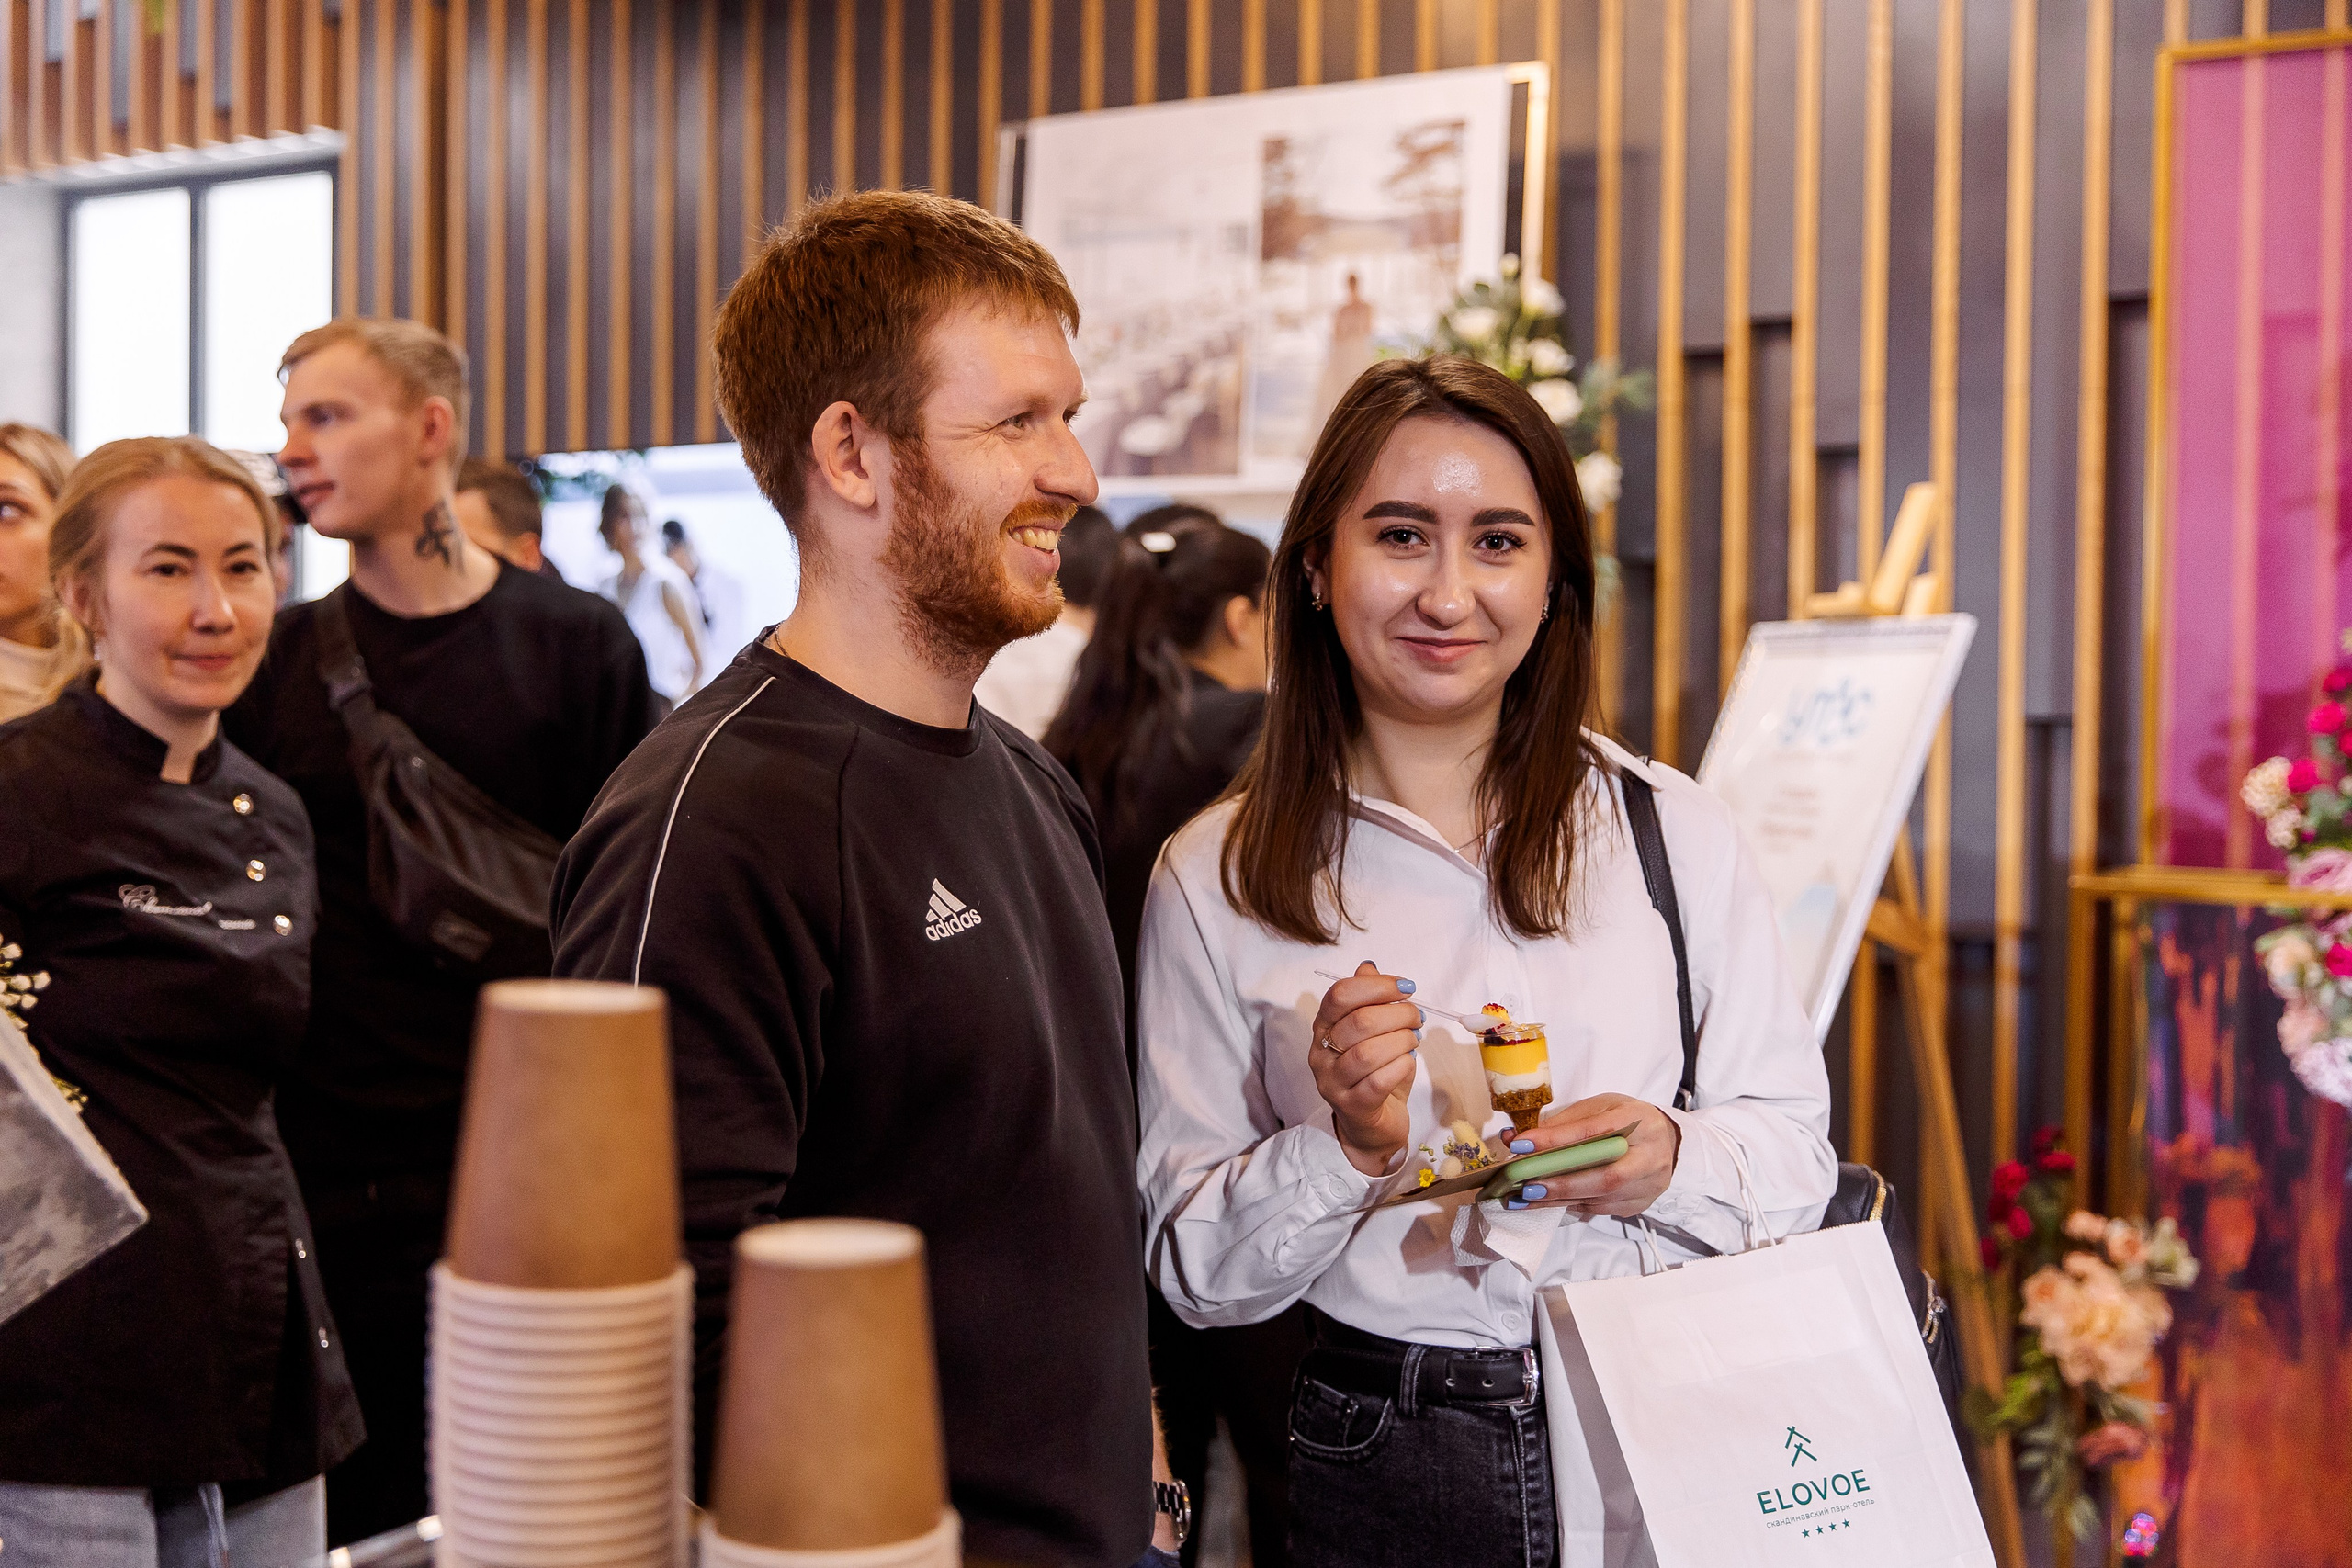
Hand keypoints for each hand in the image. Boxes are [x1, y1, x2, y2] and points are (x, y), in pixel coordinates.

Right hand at [1306, 961, 1422, 1176]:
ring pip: (1368, 1053)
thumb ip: (1369, 1000)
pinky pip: (1378, 1082)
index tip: (1407, 988)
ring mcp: (1333, 1082)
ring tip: (1414, 1041)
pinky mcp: (1352, 1107)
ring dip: (1401, 1041)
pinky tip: (1409, 1062)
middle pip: (1359, 1022)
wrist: (1372, 1126)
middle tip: (1418, 1018)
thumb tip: (1369, 966)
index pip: (1340, 995)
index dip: (1378, 986)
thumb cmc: (1375, 1074)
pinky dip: (1401, 1066)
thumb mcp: (1373, 1033)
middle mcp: (1321, 1053)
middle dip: (1398, 1014)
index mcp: (1324, 1027)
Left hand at [1507, 1093, 1680, 1216]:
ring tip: (1526, 1197)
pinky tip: (1550, 1201)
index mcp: (1638, 1119)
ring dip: (1559, 1199)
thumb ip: (1564, 1122)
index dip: (1555, 1139)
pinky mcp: (1642, 1202)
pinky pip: (1603, 1209)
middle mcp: (1650, 1153)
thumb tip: (1518, 1138)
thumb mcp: (1599, 1107)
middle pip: (1606, 1176)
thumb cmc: (1626, 1120)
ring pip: (1602, 1198)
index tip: (1521, 1144)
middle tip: (1525, 1185)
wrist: (1666, 1141)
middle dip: (1561, 1183)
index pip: (1593, 1130)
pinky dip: (1573, 1205)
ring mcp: (1650, 1183)